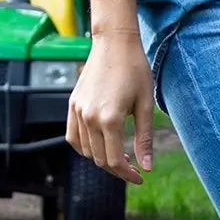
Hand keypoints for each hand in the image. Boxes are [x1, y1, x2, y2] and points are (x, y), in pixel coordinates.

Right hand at [66, 30, 152, 183]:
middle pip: (100, 159)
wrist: (114, 42)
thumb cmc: (135, 70)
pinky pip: (73, 137)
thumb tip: (147, 167)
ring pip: (86, 151)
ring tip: (121, 156)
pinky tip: (101, 146)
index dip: (128, 175)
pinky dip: (85, 148)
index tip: (140, 178)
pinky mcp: (73, 104)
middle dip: (118, 170)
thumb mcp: (145, 106)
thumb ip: (144, 139)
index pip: (115, 161)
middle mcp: (90, 117)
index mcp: (110, 119)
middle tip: (134, 169)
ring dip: (102, 160)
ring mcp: (78, 111)